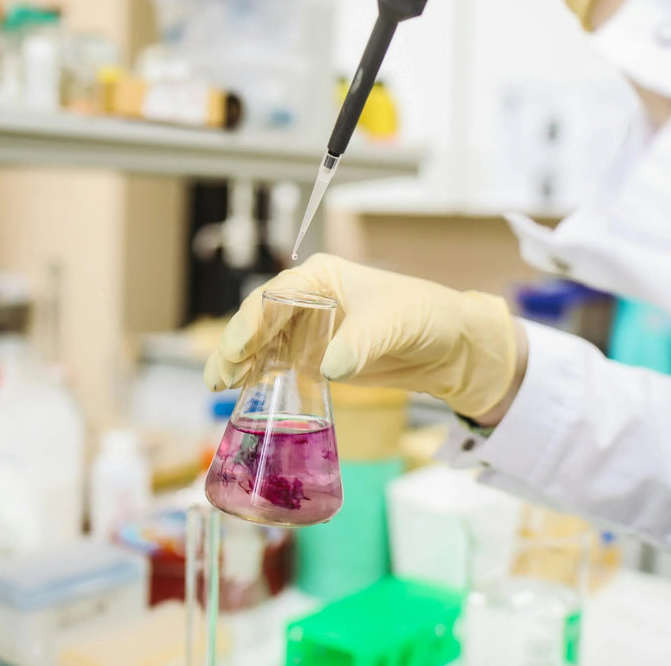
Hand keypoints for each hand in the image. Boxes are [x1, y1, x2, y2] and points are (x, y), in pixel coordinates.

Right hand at [205, 254, 521, 418]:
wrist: (449, 348)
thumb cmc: (425, 316)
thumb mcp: (394, 322)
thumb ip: (360, 342)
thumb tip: (329, 366)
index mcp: (321, 277)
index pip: (276, 295)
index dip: (253, 320)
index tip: (240, 346)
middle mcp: (307, 301)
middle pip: (258, 320)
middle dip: (236, 345)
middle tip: (221, 375)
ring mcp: (307, 331)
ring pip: (261, 345)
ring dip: (239, 364)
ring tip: (222, 386)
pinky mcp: (314, 359)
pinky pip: (277, 366)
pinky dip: (259, 378)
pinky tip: (243, 393)